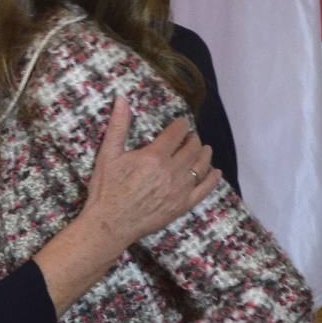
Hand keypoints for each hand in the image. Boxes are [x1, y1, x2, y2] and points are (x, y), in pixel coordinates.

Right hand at [81, 96, 220, 254]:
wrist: (110, 223)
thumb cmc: (106, 189)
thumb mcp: (108, 155)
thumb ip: (118, 126)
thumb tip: (121, 99)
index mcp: (154, 156)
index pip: (177, 133)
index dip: (182, 125)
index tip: (182, 123)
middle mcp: (171, 171)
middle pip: (192, 148)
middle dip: (193, 138)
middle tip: (190, 137)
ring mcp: (179, 189)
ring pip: (201, 166)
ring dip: (204, 154)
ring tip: (203, 148)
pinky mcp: (182, 205)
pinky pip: (204, 189)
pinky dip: (212, 179)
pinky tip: (215, 172)